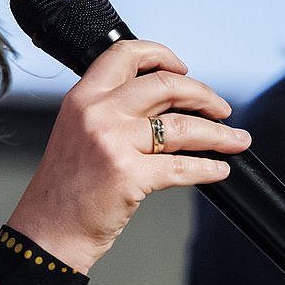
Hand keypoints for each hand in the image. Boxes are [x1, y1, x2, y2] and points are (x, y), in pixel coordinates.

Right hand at [5, 39, 250, 272]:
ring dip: (219, 133)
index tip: (183, 68)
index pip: (126, 54)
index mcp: (83, 97)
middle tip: (221, 109)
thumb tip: (168, 104)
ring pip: (184, 126)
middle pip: (166, 85)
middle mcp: (97, 113)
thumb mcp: (79, 133)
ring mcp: (113, 142)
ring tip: (236, 139)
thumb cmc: (65, 188)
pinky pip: (183, 167)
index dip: (162, 55)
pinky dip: (208, 167)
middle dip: (204, 95)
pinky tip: (219, 169)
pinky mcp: (129, 175)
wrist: (48, 230)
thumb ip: (112, 111)